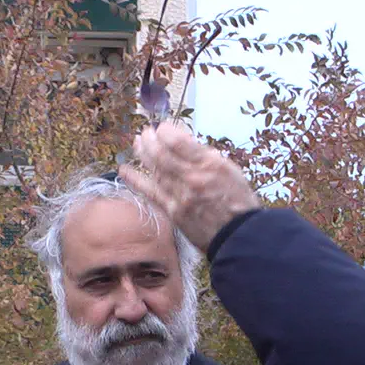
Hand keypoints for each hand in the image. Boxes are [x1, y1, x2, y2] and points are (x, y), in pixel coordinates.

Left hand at [120, 122, 259, 251]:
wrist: (239, 235)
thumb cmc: (239, 201)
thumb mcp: (231, 170)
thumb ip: (207, 157)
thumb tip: (186, 144)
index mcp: (209, 164)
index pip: (177, 141)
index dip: (165, 131)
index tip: (163, 128)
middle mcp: (192, 178)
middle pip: (161, 153)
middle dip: (150, 140)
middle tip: (146, 133)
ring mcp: (180, 195)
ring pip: (154, 170)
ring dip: (143, 154)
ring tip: (137, 143)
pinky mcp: (173, 212)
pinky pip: (151, 193)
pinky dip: (136, 180)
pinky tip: (124, 170)